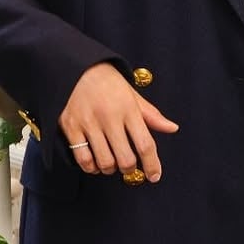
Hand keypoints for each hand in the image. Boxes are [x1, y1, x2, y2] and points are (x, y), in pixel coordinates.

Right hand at [58, 62, 178, 182]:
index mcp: (128, 108)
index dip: (152, 165)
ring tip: (111, 162)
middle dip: (130, 169)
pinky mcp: (70, 127)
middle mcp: (109, 116)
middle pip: (125, 159)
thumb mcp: (132, 94)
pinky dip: (91, 167)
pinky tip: (95, 162)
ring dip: (110, 169)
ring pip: (104, 162)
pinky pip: (83, 159)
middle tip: (129, 165)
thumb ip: (151, 115)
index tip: (154, 176)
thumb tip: (172, 128)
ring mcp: (88, 123)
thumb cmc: (107, 82)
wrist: (75, 67)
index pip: (145, 144)